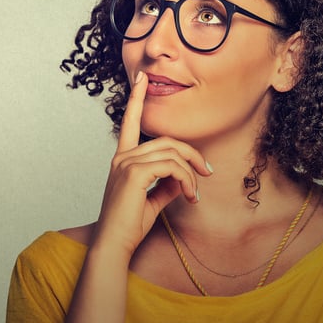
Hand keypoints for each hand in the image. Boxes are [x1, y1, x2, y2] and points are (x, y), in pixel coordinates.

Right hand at [90, 72, 214, 259]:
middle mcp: (122, 157)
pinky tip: (188, 196)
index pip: (130, 122)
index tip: (141, 78)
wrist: (115, 244)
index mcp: (123, 159)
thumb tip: (183, 178)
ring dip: (191, 171)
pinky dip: (186, 180)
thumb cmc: (130, 225)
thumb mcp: (153, 199)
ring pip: (171, 152)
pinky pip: (170, 166)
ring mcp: (126, 163)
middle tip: (207, 173)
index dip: (136, 99)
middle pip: (166, 140)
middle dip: (192, 154)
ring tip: (195, 193)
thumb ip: (166, 184)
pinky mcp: (134, 174)